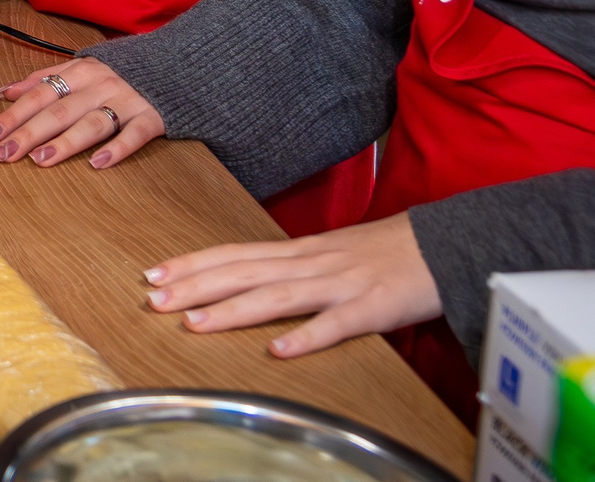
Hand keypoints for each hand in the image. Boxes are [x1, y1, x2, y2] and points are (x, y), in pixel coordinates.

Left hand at [0, 57, 163, 170]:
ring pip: (92, 122)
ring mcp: (126, 100)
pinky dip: (117, 148)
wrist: (176, 62)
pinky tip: (98, 164)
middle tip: (3, 155)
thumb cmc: (119, 70)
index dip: (12, 115)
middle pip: (59, 111)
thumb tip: (2, 92)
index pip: (38, 95)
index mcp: (79, 72)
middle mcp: (99, 85)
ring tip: (41, 160)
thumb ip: (41, 78)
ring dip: (66, 141)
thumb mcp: (79, 67)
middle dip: (28, 133)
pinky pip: (134, 134)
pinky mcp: (153, 117)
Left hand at [142, 213, 440, 356]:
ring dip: (232, 310)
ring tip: (194, 323)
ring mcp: (340, 284)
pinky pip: (334, 325)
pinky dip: (305, 337)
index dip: (194, 263)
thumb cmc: (385, 251)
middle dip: (195, 285)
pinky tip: (277, 350)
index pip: (235, 253)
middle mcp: (311, 262)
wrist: (443, 244)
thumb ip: (292, 266)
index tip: (153, 273)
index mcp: (300, 250)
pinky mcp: (371, 308)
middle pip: (243, 272)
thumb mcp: (329, 252)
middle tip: (152, 298)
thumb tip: (248, 280)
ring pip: (277, 296)